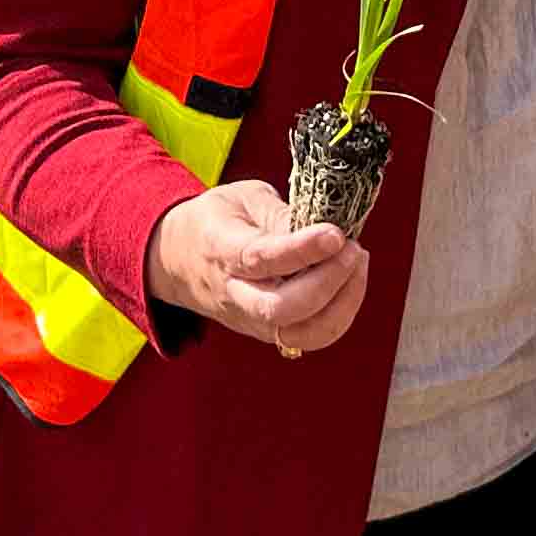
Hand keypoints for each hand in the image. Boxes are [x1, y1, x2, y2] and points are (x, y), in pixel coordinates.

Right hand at [142, 182, 370, 353]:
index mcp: (220, 249)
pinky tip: (349, 282)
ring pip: (300, 333)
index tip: (336, 234)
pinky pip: (309, 337)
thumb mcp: (242, 198)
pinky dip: (339, 314)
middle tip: (352, 249)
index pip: (261, 258)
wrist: (179, 259)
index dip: (302, 249)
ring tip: (357, 263)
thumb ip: (280, 214)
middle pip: (280, 308)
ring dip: (341, 304)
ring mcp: (251, 319)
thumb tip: (321, 231)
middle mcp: (234, 293)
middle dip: (328, 281)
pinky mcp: (268, 333)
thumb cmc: (216, 221)